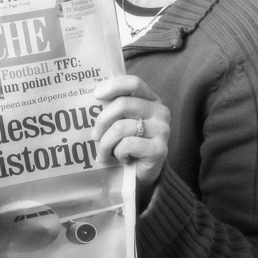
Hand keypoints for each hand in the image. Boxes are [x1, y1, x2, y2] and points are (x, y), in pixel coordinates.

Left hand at [92, 75, 170, 197]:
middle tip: (94, 136)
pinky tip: (122, 159)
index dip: (113, 86)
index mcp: (151, 100)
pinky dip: (118, 153)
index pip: (133, 83)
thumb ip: (114, 108)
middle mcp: (160, 111)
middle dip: (102, 121)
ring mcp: (162, 130)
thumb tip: (95, 98)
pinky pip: (128, 144)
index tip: (96, 96)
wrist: (141, 174)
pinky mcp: (159, 149)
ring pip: (121, 127)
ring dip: (106, 143)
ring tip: (104, 154)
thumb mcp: (121, 122)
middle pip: (123, 104)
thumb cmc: (128, 145)